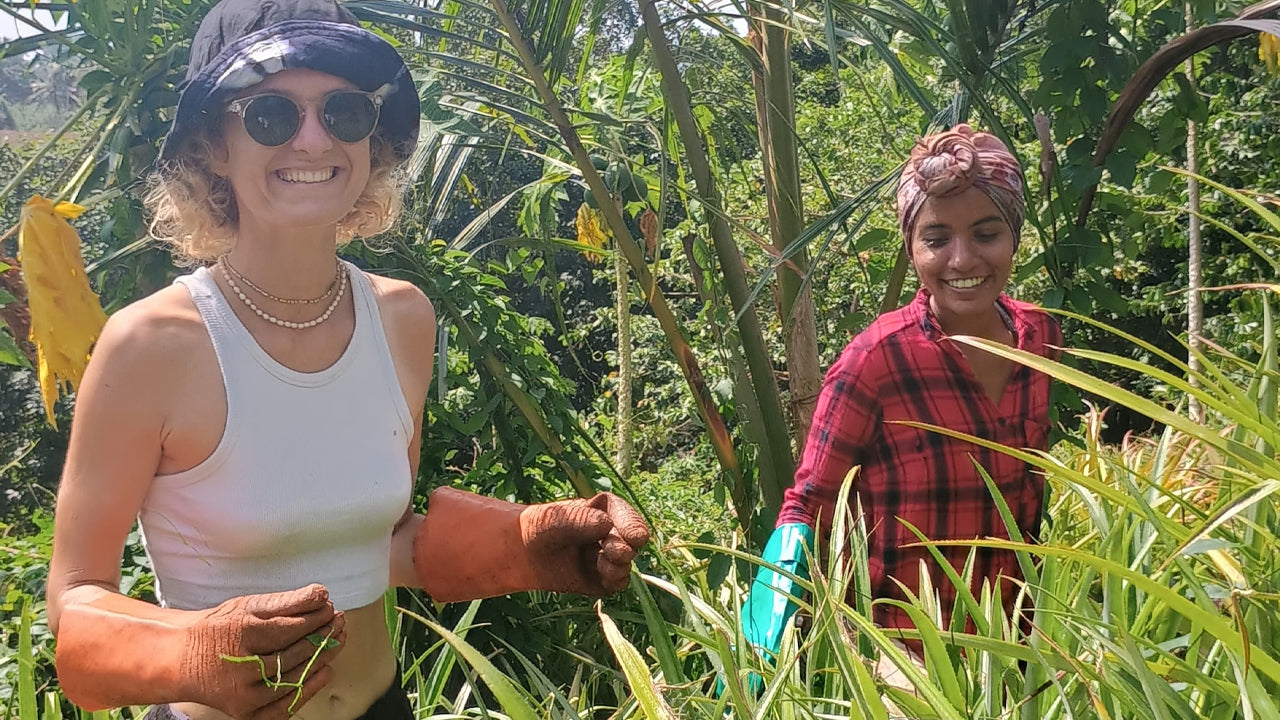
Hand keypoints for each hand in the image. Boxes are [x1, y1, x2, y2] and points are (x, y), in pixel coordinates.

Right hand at [181, 584, 345, 719]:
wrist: (182, 661)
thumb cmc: (217, 630)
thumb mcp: (248, 606)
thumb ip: (287, 601)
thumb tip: (321, 594)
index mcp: (240, 635)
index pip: (290, 628)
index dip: (316, 618)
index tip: (331, 608)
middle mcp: (241, 669)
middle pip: (295, 654)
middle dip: (322, 636)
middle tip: (339, 622)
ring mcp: (244, 695)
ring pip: (294, 678)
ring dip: (322, 659)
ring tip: (337, 642)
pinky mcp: (246, 713)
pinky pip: (285, 705)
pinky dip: (308, 689)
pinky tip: (325, 671)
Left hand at [521, 492, 650, 595]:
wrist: (521, 552)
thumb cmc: (538, 527)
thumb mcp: (555, 519)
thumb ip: (580, 520)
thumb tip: (607, 524)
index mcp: (603, 510)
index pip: (625, 515)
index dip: (633, 525)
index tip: (636, 537)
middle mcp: (609, 533)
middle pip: (630, 542)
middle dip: (625, 548)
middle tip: (613, 553)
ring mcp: (605, 556)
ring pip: (625, 564)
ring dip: (620, 567)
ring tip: (603, 566)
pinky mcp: (600, 579)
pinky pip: (616, 583)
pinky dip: (614, 582)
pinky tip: (604, 580)